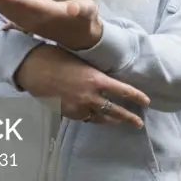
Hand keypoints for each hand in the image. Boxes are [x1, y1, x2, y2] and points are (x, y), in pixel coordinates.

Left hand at [0, 0, 102, 50]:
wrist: (84, 38)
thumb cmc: (85, 19)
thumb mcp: (87, 11)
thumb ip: (80, 9)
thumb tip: (72, 8)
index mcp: (44, 12)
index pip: (20, 3)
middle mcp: (33, 18)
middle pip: (7, 6)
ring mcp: (30, 22)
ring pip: (6, 10)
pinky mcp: (31, 23)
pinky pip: (11, 14)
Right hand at [14, 44, 148, 127]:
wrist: (33, 68)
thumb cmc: (58, 57)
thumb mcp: (83, 62)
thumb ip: (96, 73)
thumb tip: (108, 78)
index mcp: (97, 80)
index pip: (123, 91)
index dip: (137, 97)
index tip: (147, 102)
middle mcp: (90, 96)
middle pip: (115, 111)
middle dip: (129, 118)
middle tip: (139, 123)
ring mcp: (78, 107)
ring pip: (99, 118)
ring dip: (111, 121)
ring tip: (120, 123)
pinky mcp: (67, 113)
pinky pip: (84, 118)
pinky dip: (92, 118)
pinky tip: (97, 118)